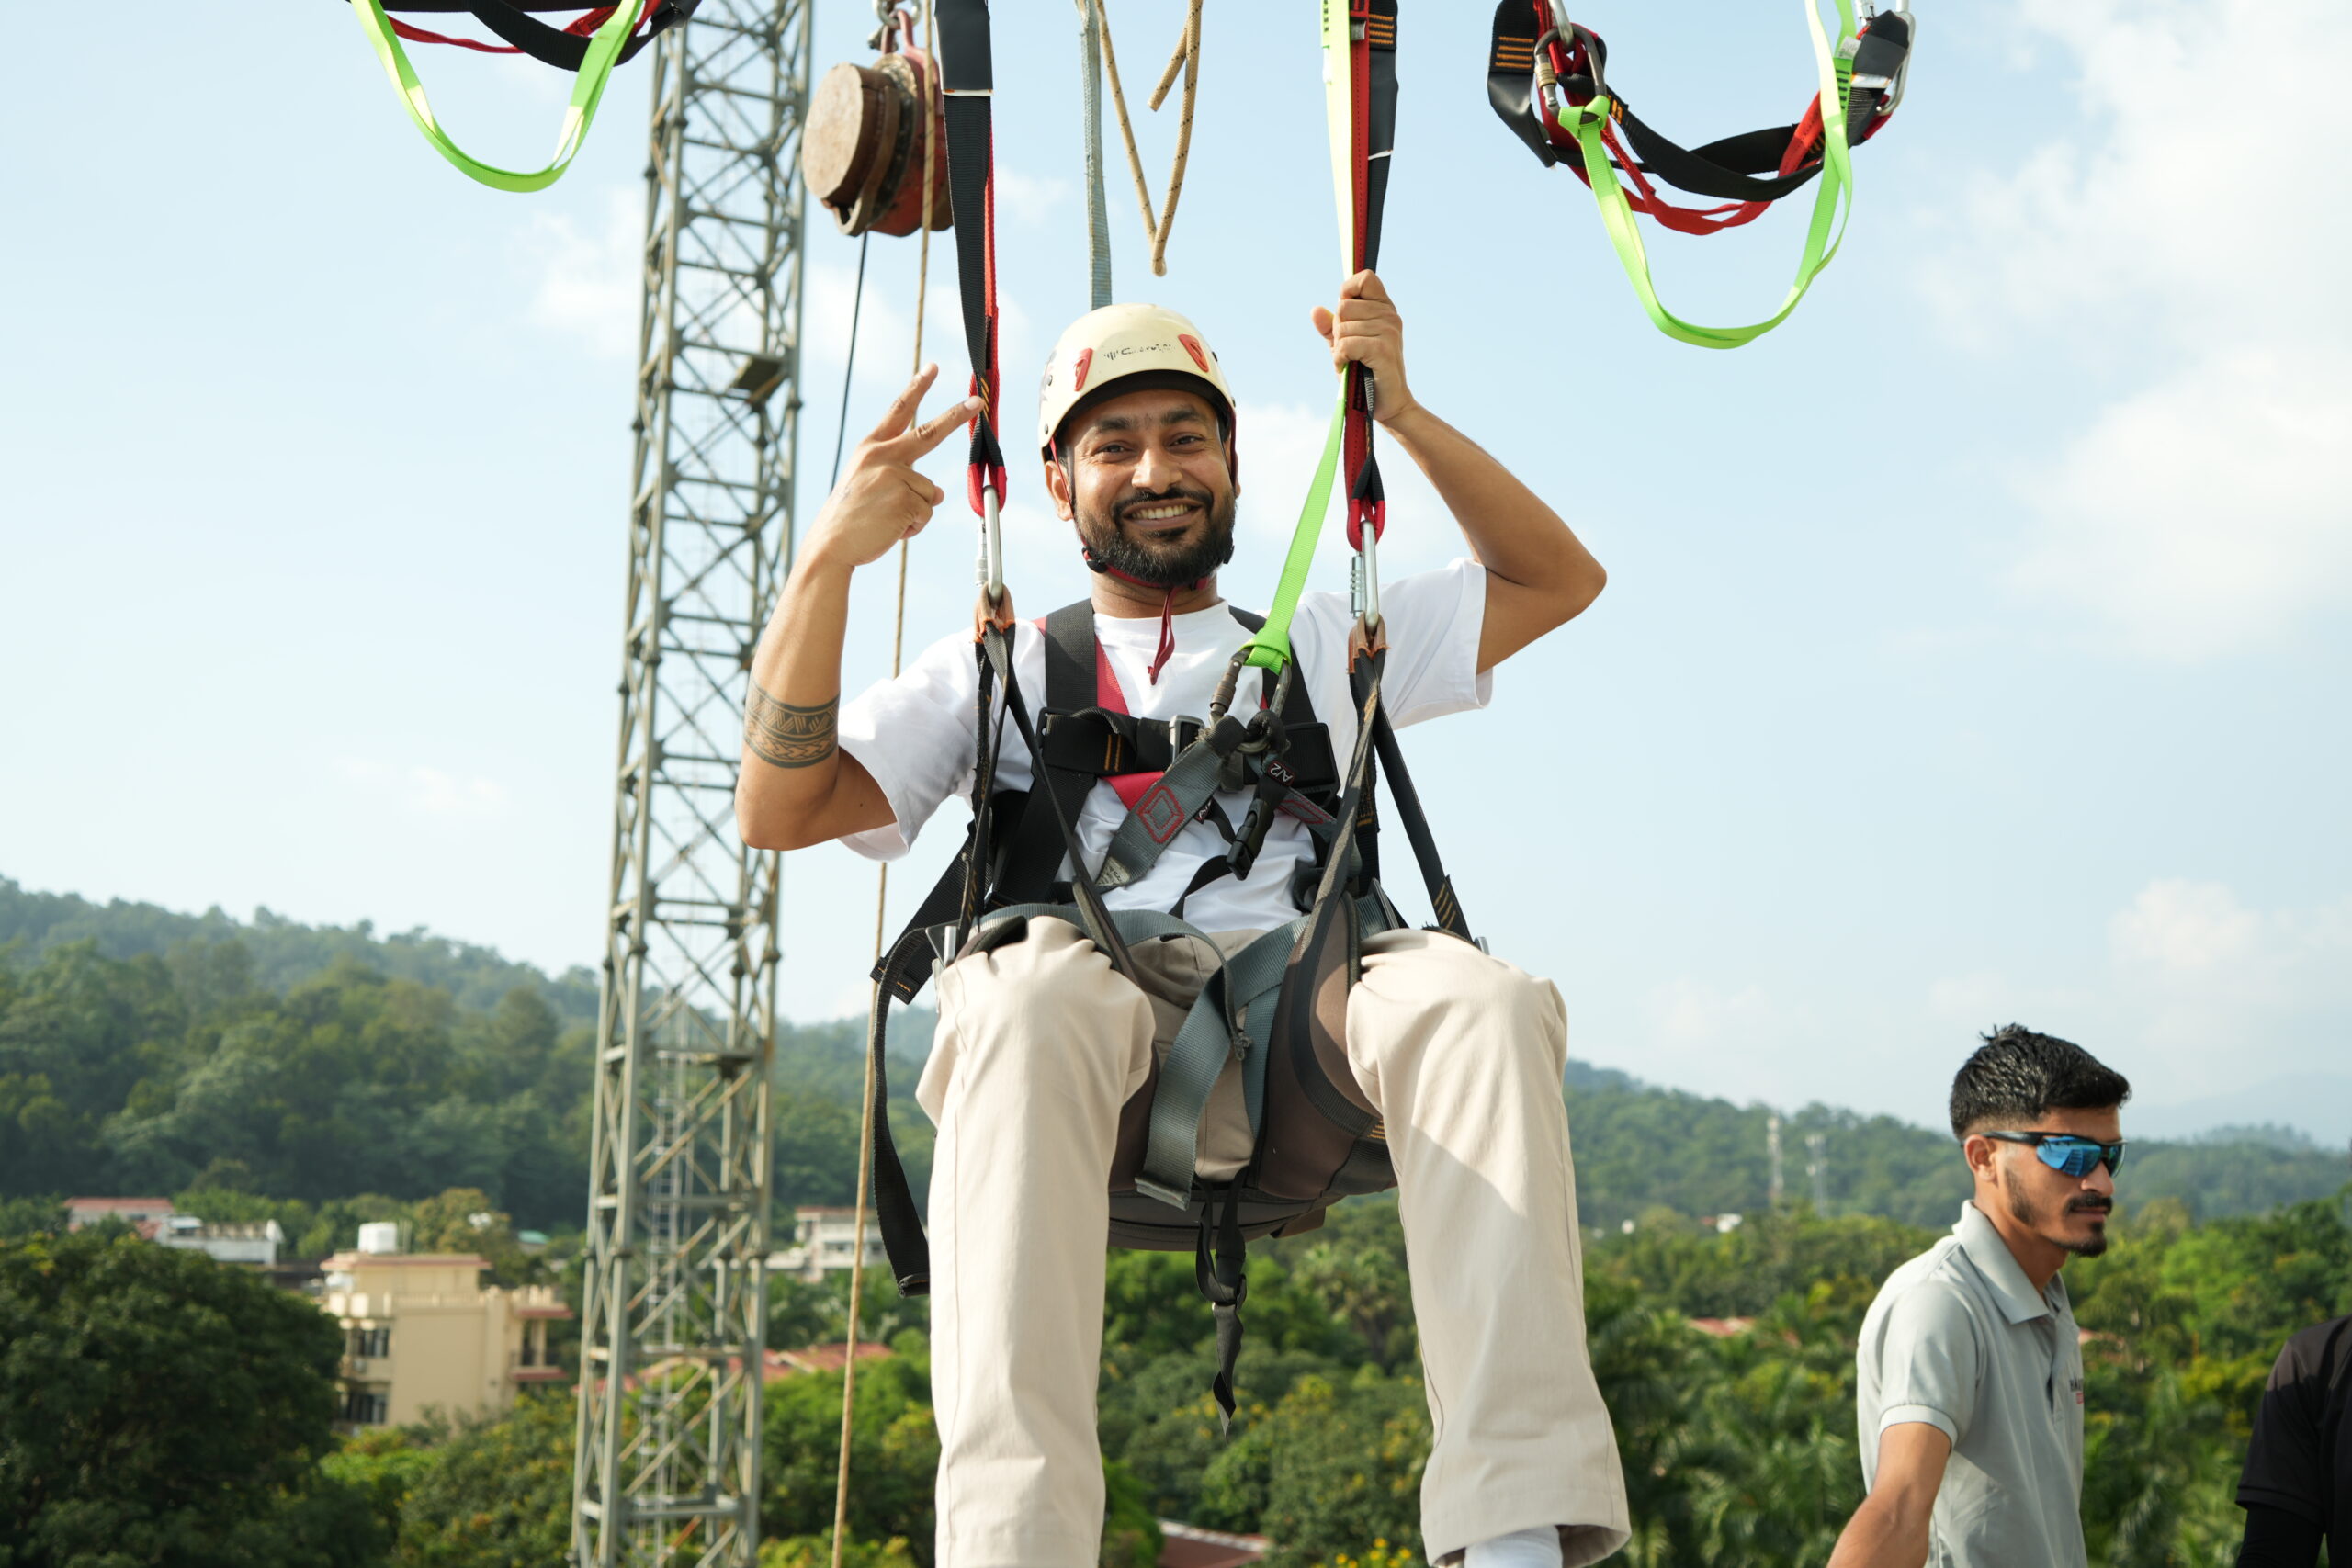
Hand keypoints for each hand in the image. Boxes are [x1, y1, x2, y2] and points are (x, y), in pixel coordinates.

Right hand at [803, 365, 978, 571]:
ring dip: (915, 513)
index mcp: (870, 448)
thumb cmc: (848, 518)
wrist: (831, 544)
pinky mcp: (905, 499)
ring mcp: (894, 476)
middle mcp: (882, 456)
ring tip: (885, 520)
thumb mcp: (868, 485)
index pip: (898, 410)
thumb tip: (937, 493)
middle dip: (957, 415)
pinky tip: (889, 529)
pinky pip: (926, 514)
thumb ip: (901, 479)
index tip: (933, 367)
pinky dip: (913, 527)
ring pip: (930, 493)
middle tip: (977, 400)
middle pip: (929, 432)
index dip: (917, 388)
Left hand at [1310, 271, 1419, 425]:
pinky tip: (1347, 368)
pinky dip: (1340, 359)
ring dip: (1339, 349)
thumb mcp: (1345, 346)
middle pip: (1344, 306)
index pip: (1365, 278)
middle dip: (1338, 331)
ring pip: (1342, 327)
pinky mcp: (1383, 349)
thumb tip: (1315, 310)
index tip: (1346, 315)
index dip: (1348, 291)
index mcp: (1384, 308)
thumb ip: (1330, 328)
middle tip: (1351, 351)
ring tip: (1353, 362)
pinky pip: (1346, 344)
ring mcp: (1389, 331)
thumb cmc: (1365, 374)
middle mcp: (1390, 315)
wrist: (1387, 404)